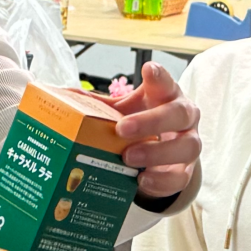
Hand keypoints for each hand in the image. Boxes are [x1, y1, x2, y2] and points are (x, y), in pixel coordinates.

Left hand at [112, 62, 201, 201]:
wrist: (162, 153)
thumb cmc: (142, 123)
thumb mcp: (122, 111)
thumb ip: (98, 105)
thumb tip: (61, 97)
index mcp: (166, 96)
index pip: (166, 82)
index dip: (159, 76)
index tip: (147, 69)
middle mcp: (184, 117)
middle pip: (179, 114)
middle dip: (151, 121)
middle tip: (122, 128)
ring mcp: (189, 144)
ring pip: (187, 147)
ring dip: (157, 153)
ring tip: (128, 157)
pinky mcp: (186, 170)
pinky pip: (180, 177)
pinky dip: (161, 180)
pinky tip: (142, 180)